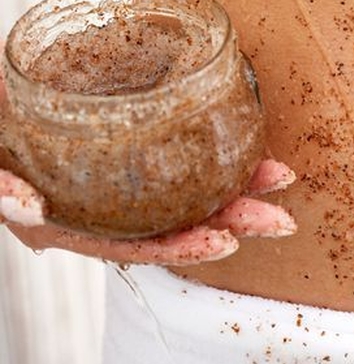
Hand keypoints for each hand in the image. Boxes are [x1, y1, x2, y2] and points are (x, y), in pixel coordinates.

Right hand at [0, 55, 296, 265]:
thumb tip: (32, 210)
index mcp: (72, 221)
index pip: (133, 245)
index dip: (179, 247)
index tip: (225, 241)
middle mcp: (103, 208)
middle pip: (173, 222)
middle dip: (231, 220)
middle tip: (280, 218)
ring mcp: (120, 180)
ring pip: (183, 191)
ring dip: (234, 185)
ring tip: (279, 176)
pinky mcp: (130, 147)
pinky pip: (176, 160)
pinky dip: (212, 155)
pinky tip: (243, 148)